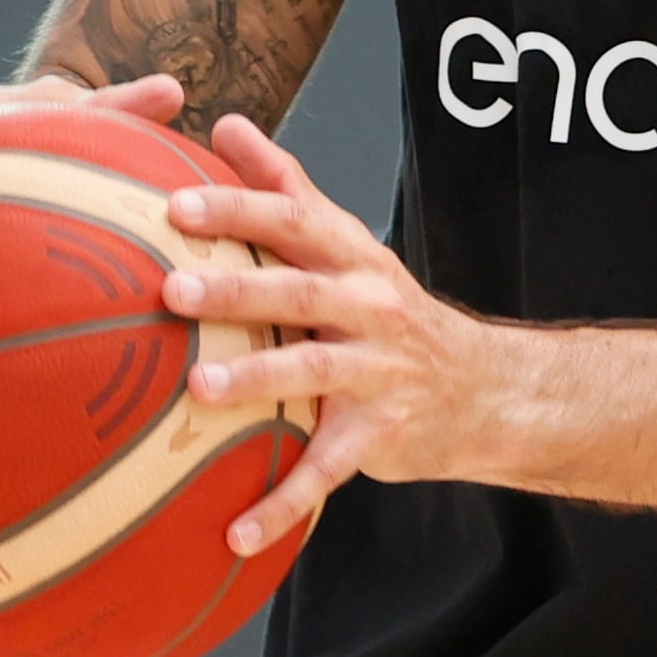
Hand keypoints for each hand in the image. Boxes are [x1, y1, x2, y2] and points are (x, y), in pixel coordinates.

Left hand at [160, 115, 515, 553]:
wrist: (484, 390)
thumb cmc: (385, 309)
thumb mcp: (345, 241)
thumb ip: (285, 183)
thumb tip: (225, 123)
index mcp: (350, 257)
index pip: (291, 220)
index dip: (237, 209)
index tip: (175, 205)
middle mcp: (367, 308)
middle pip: (297, 293)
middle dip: (237, 291)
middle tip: (172, 290)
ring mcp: (377, 374)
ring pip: (313, 375)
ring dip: (255, 385)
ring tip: (197, 392)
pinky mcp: (380, 436)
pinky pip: (326, 473)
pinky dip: (281, 506)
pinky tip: (234, 532)